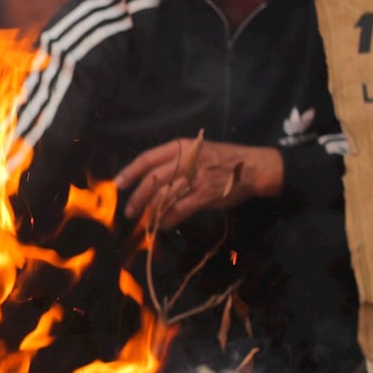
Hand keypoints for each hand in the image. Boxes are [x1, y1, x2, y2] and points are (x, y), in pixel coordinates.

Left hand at [114, 136, 284, 228]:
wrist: (253, 167)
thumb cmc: (223, 160)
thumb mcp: (198, 150)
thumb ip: (177, 161)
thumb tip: (151, 179)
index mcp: (182, 147)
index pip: (148, 158)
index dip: (130, 172)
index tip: (119, 184)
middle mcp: (186, 160)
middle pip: (152, 180)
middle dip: (137, 197)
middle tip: (129, 210)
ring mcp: (195, 178)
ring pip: (163, 196)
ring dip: (150, 211)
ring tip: (145, 220)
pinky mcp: (204, 195)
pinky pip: (179, 209)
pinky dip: (167, 219)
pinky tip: (162, 225)